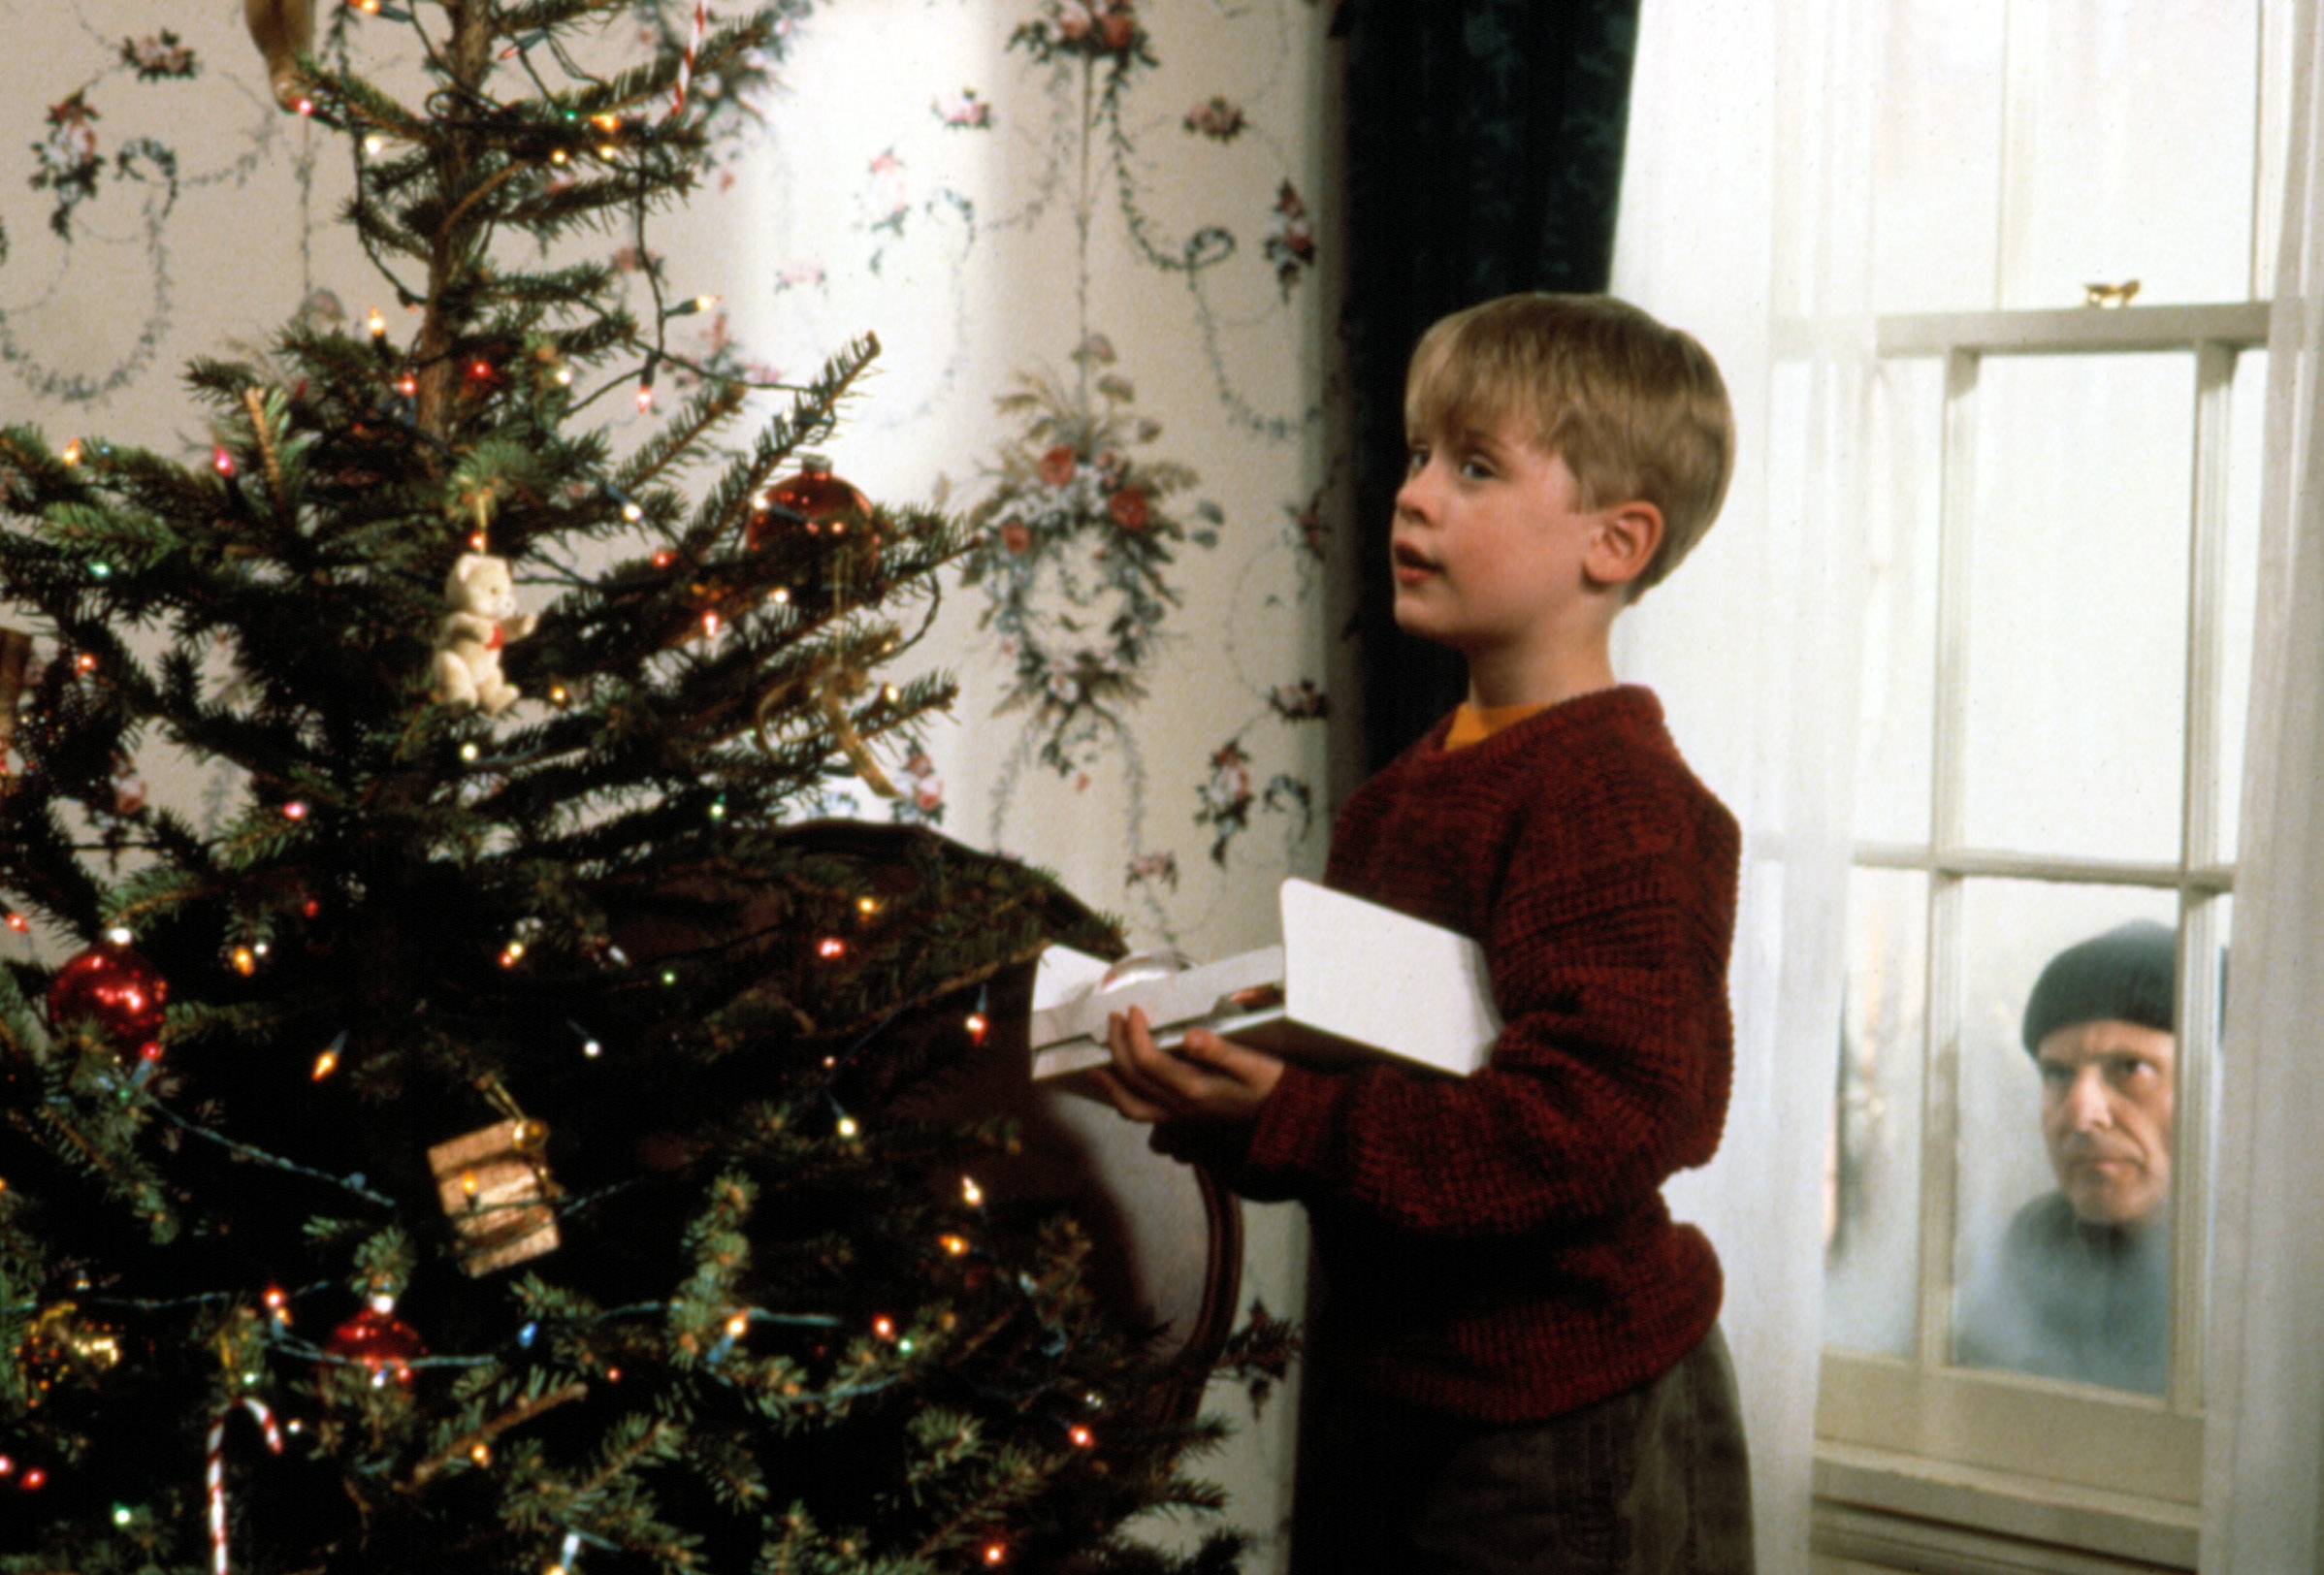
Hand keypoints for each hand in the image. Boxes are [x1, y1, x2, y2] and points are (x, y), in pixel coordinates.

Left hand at [1090, 1005, 1284, 1125]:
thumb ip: (1221, 1052)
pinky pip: (1148, 1122)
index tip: (1133, 1010)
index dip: (1134, 1033)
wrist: (1289, 1126)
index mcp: (1195, 1089)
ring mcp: (1182, 1122)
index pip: (1147, 1060)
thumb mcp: (1254, 1066)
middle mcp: (1182, 1109)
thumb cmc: (1274, 1091)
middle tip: (1114, 1020)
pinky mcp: (1187, 1128)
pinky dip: (1130, 1106)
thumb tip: (1191, 1035)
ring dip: (1112, 1085)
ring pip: (1134, 1107)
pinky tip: (1126, 1096)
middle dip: (1118, 1046)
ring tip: (1099, 1067)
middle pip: (1134, 1079)